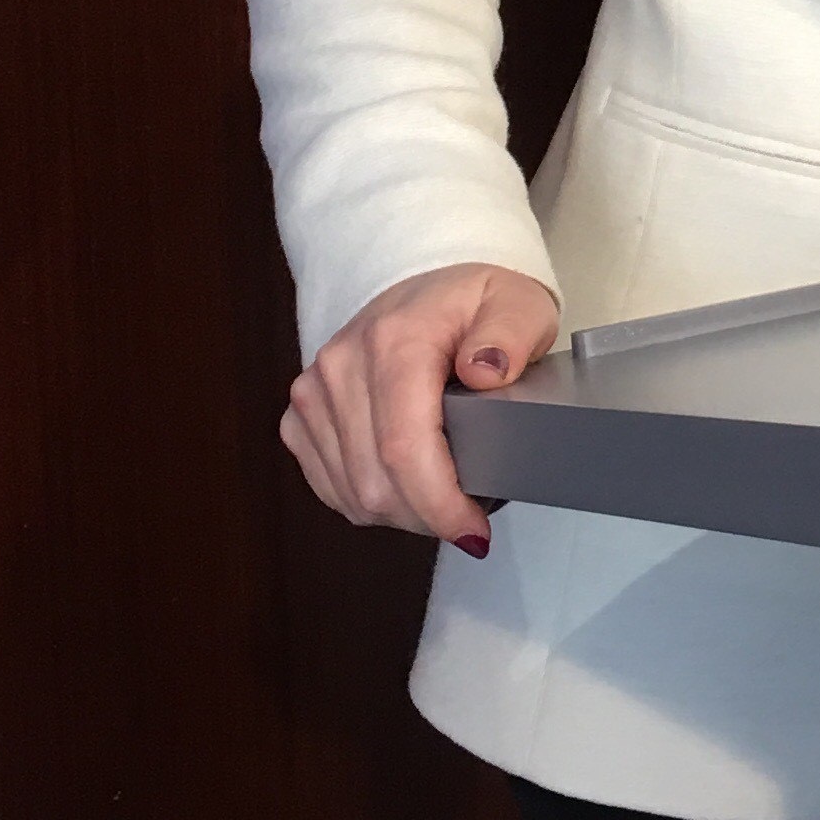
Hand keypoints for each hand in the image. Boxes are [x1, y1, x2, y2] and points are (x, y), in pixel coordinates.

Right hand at [280, 262, 559, 554]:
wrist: (427, 289)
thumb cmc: (474, 303)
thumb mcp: (518, 305)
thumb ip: (510, 335)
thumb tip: (486, 369)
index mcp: (394, 340)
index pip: (403, 447)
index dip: (438, 504)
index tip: (472, 530)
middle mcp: (340, 365)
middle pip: (376, 482)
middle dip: (428, 516)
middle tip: (468, 515)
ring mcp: (313, 392)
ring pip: (352, 493)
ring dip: (402, 513)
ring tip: (442, 499)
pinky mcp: (300, 415)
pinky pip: (329, 486)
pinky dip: (370, 501)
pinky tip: (405, 489)